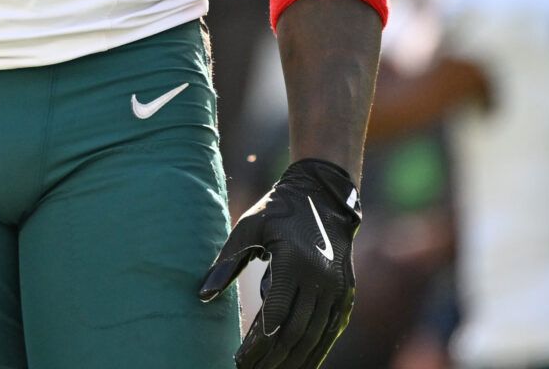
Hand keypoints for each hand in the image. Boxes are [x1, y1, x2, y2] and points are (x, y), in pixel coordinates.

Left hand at [198, 158, 359, 368]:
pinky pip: (330, 332)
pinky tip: (299, 365)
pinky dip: (316, 352)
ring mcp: (337, 290)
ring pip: (314, 337)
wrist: (325, 196)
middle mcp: (320, 280)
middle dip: (271, 357)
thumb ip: (227, 261)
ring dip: (292, 360)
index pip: (275, 315)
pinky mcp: (346, 295)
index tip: (238, 358)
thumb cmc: (279, 210)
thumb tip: (202, 295)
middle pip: (295, 332)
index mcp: (294, 262)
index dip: (256, 342)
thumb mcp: (249, 227)